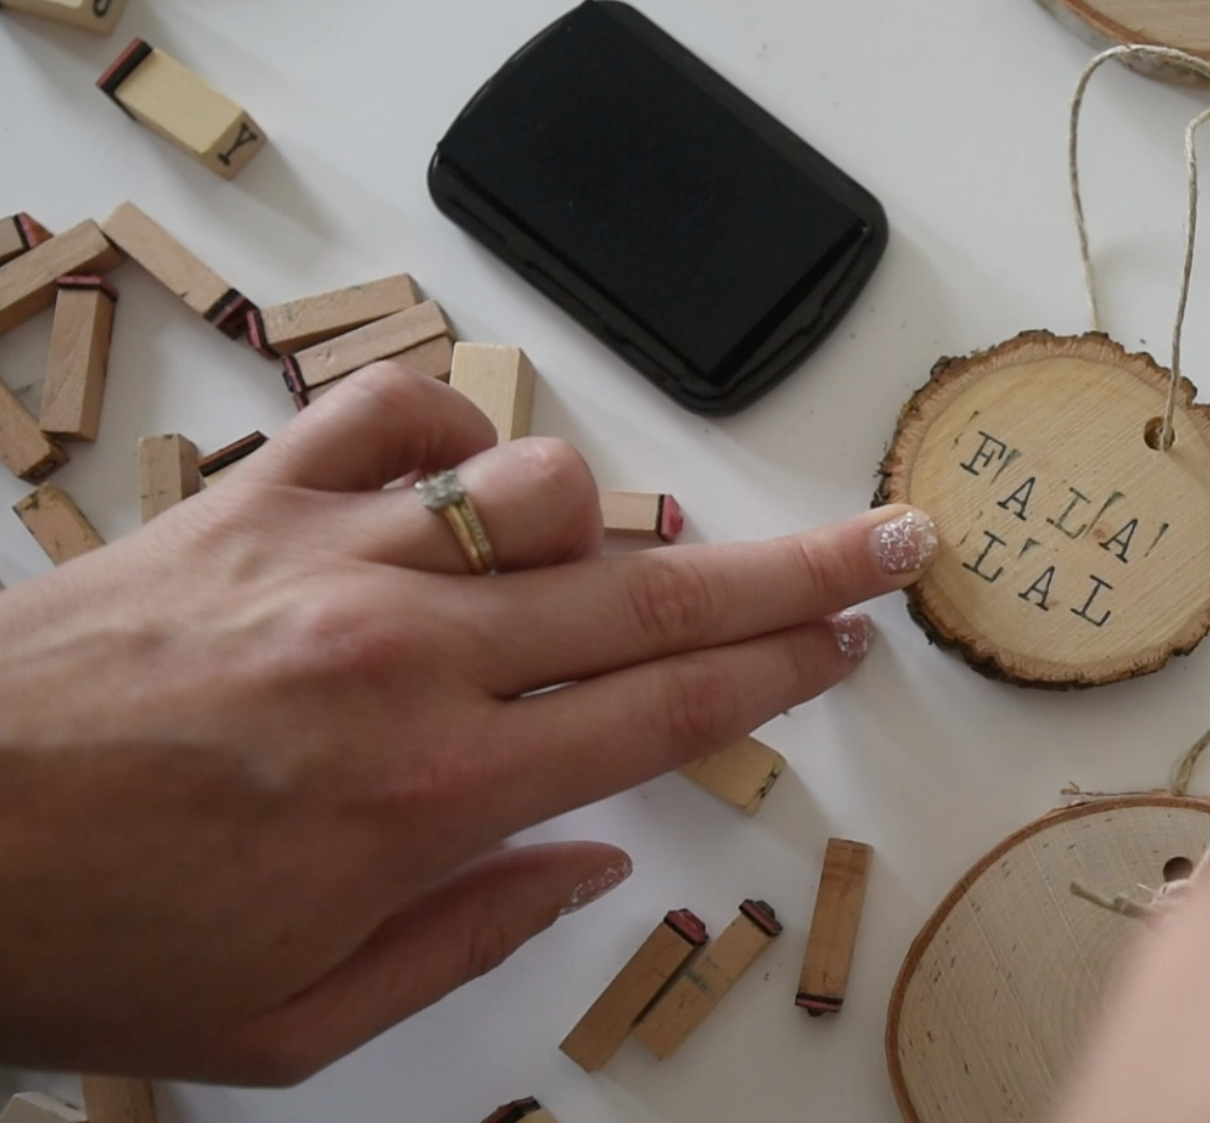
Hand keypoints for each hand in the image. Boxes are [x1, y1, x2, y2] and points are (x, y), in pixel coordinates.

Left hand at [0, 365, 939, 1082]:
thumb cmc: (96, 945)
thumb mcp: (298, 1022)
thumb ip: (472, 933)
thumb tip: (591, 861)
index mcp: (436, 796)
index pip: (665, 713)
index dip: (779, 671)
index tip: (850, 641)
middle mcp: (409, 659)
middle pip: (654, 596)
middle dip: (796, 570)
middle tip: (888, 539)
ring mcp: (332, 561)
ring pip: (545, 491)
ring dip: (619, 516)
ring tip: (636, 550)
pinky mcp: (250, 504)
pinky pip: (388, 411)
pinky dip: (452, 418)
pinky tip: (470, 463)